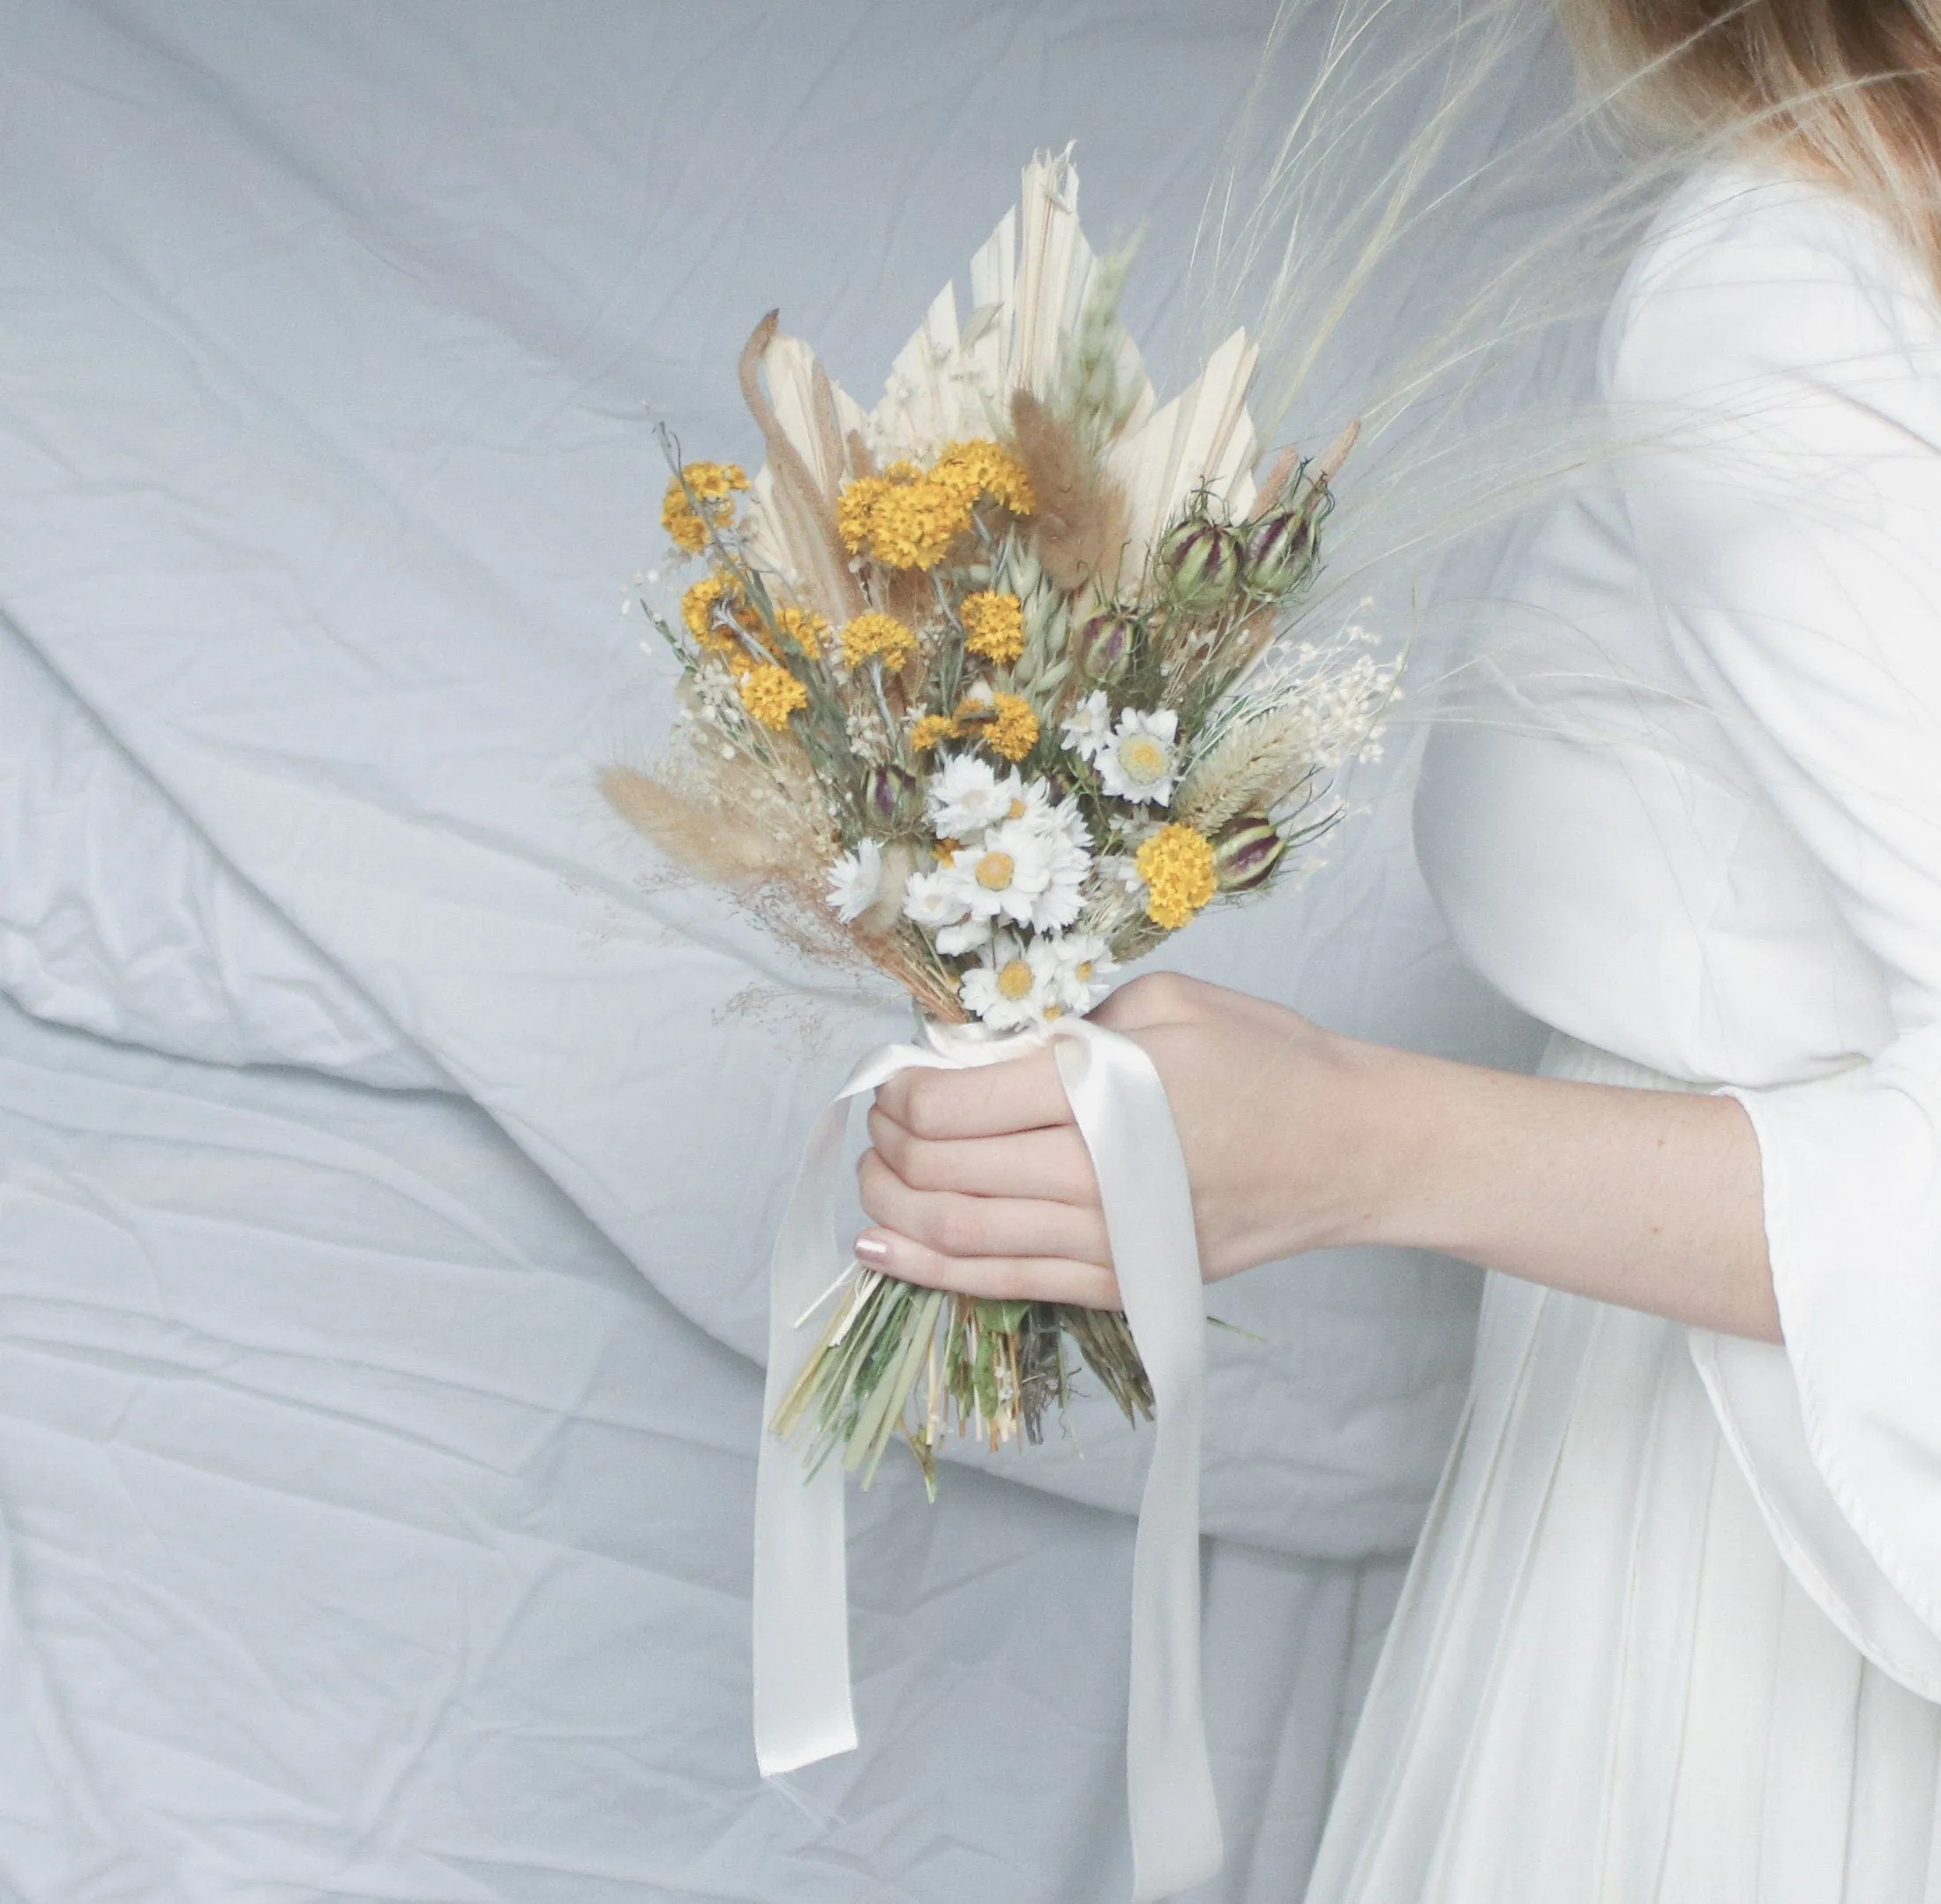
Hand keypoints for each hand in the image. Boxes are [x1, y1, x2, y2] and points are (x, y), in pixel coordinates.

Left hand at [854, 971, 1384, 1306]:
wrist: (1351, 1149)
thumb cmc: (1266, 1060)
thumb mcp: (1164, 1001)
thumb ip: (1062, 1023)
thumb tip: (975, 1049)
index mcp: (1101, 1090)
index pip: (952, 1105)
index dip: (901, 1092)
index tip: (895, 1075)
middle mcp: (1093, 1175)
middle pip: (939, 1173)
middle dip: (887, 1146)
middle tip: (879, 1120)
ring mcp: (1105, 1241)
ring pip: (957, 1236)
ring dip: (892, 1207)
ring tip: (873, 1176)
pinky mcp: (1119, 1283)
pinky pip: (1002, 1282)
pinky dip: (931, 1269)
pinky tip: (885, 1250)